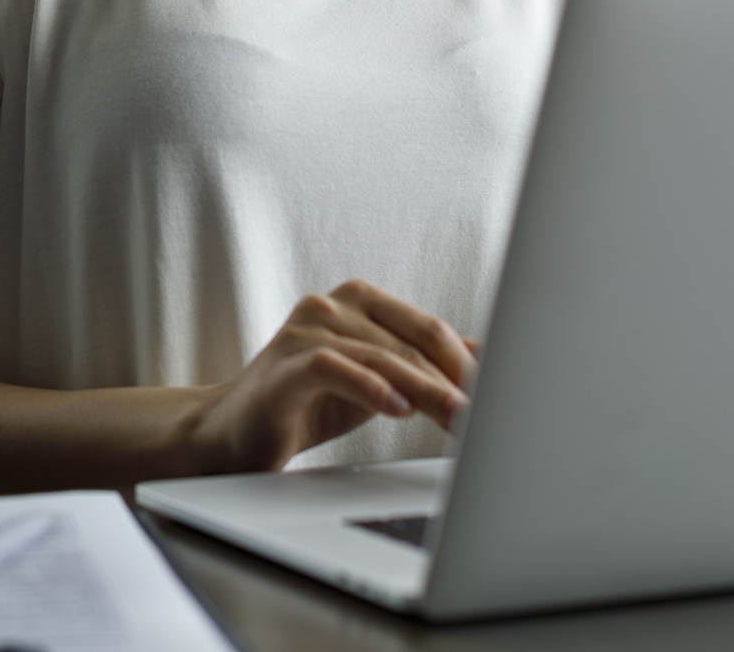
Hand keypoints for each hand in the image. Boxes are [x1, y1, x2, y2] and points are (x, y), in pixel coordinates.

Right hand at [183, 281, 477, 474]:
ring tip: (457, 418)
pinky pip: (335, 367)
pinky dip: (371, 387)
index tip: (501, 396)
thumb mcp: (376, 381)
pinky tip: (398, 410)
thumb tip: (485, 358)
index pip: (426, 327)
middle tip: (486, 415)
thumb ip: (421, 365)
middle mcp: (330, 305)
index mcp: (357, 300)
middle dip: (454, 380)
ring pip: (380, 356)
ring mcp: (303, 329)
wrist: (232, 433)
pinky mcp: (284, 363)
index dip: (466, 363)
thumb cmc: (307, 404)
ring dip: (426, 391)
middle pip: (410, 340)